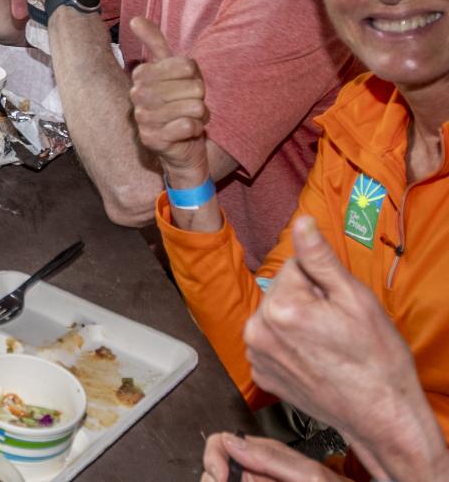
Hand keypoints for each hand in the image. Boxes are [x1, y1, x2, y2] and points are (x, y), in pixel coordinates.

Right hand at [127, 16, 210, 173]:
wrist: (181, 144)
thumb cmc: (178, 103)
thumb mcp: (171, 71)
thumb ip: (154, 43)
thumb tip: (135, 19)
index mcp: (142, 74)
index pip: (186, 65)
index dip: (196, 77)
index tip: (187, 85)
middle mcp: (137, 95)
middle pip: (193, 87)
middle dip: (200, 98)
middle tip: (190, 105)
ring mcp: (142, 118)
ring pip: (192, 107)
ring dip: (200, 115)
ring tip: (190, 118)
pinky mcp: (151, 139)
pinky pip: (188, 126)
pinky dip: (196, 130)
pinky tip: (187, 132)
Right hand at [201, 433, 346, 481]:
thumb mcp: (311, 476)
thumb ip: (272, 457)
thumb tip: (231, 441)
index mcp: (267, 455)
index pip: (222, 443)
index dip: (214, 457)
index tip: (219, 475)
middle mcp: (259, 471)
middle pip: (215, 468)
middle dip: (215, 476)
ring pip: (221, 480)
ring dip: (219, 481)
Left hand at [244, 216, 444, 478]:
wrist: (381, 417)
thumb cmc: (376, 359)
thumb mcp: (356, 299)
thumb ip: (320, 258)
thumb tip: (301, 221)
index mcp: (280, 307)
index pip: (294, 266)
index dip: (322, 282)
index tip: (340, 306)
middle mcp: (257, 330)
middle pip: (282, 291)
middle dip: (308, 300)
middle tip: (337, 328)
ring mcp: (257, 356)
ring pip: (277, 316)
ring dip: (297, 322)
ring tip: (328, 346)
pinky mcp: (262, 374)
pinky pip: (273, 342)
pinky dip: (290, 346)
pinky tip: (316, 361)